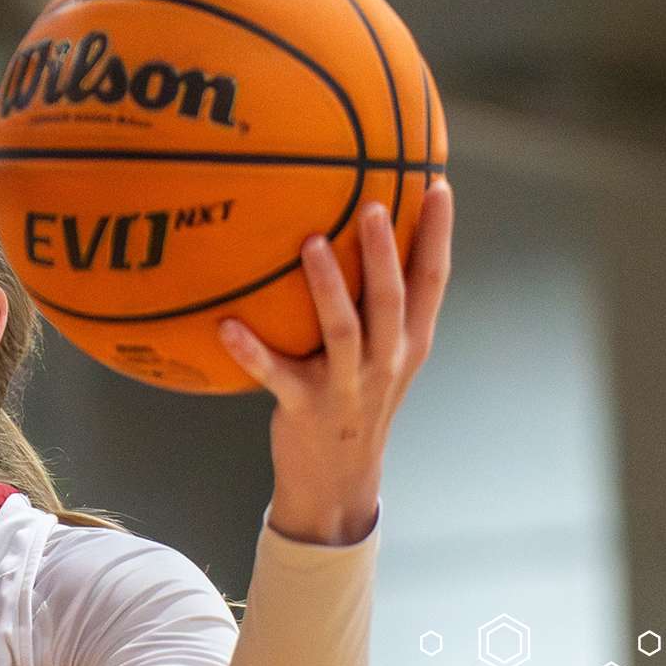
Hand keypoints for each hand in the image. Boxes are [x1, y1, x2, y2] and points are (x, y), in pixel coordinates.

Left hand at [218, 181, 454, 545]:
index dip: (438, 235)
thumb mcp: (386, 357)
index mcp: (409, 342)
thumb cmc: (356, 401)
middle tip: (374, 205)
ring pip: (342, 330)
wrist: (339, 481)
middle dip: (384, 253)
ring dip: (326, 288)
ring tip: (312, 244)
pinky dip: (252, 352)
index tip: (437, 185)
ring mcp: (347, 386)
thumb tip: (364, 232)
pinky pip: (276, 375)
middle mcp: (386, 361)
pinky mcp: (305, 407)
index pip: (433, 281)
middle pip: (390, 299)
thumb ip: (382, 306)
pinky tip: (227, 326)